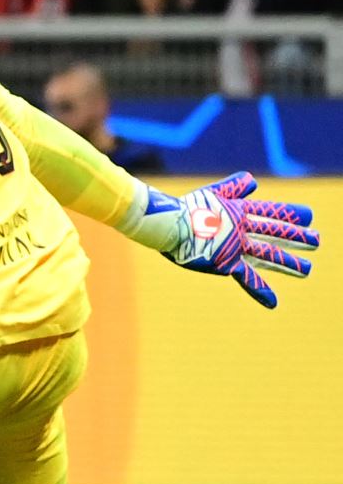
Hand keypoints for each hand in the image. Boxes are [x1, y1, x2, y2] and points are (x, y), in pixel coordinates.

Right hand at [143, 172, 318, 306]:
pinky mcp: (226, 262)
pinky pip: (247, 278)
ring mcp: (236, 246)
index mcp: (239, 211)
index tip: (309, 216)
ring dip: (289, 263)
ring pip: (269, 254)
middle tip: (317, 241)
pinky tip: (273, 303)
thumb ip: (233, 187)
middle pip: (276, 233)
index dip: (291, 214)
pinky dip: (260, 290)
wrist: (167, 223)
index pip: (270, 212)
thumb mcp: (212, 193)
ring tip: (307, 271)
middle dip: (298, 238)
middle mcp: (242, 228)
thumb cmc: (184, 208)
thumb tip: (253, 180)